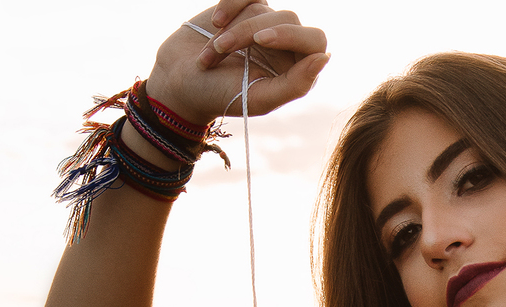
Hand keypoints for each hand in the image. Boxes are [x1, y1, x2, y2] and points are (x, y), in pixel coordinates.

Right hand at [146, 1, 328, 125]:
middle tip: (224, 46)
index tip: (261, 40)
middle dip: (251, 31)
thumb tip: (324, 57)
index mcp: (298, 69)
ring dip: (231, 30)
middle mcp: (287, 45)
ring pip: (262, 10)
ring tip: (210, 55)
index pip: (315, 41)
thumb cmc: (220, 95)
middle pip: (288, 20)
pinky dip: (229, 4)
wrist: (181, 81)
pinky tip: (215, 21)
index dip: (291, 35)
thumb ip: (296, 85)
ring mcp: (267, 24)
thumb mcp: (258, 98)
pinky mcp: (246, 9)